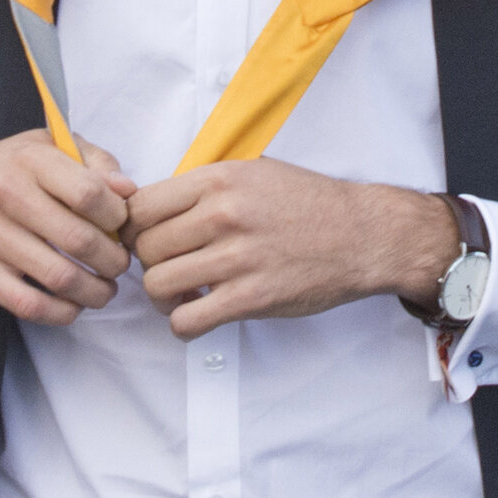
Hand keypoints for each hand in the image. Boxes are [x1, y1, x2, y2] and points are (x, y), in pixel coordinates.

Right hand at [0, 130, 133, 323]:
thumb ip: (94, 161)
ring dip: (95, 291)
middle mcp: (5, 194)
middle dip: (113, 260)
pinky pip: (29, 304)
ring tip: (104, 288)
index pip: (89, 193)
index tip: (122, 224)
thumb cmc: (4, 168)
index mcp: (29, 159)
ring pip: (60, 278)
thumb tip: (128, 191)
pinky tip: (73, 305)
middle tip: (119, 263)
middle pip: (80, 240)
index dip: (118, 216)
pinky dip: (62, 312)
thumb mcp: (46, 145)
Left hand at [124, 162, 458, 338]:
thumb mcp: (253, 172)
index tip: (146, 239)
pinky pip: (187, 321)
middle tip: (170, 268)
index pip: (140, 206)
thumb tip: (151, 205)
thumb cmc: (308, 203)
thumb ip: (204, 186)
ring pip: (157, 284)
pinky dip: (183, 325)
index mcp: (218, 180)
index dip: (133, 228)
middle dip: (150, 262)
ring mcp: (237, 258)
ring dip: (164, 297)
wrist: (363, 235)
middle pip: (144, 247)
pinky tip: (200, 314)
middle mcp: (223, 214)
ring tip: (183, 295)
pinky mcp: (251, 298)